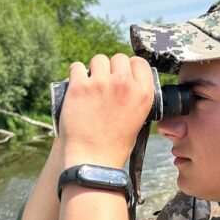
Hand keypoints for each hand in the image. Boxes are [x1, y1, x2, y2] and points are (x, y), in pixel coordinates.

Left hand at [59, 54, 153, 168]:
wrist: (92, 161)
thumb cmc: (114, 145)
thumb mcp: (138, 119)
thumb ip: (135, 97)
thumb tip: (127, 81)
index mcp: (143, 93)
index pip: (139, 62)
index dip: (129, 67)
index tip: (121, 75)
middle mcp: (124, 84)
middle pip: (118, 58)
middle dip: (111, 68)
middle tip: (104, 83)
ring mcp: (101, 83)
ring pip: (98, 59)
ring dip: (93, 69)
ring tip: (89, 85)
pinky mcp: (79, 86)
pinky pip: (76, 67)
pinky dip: (76, 74)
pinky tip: (76, 87)